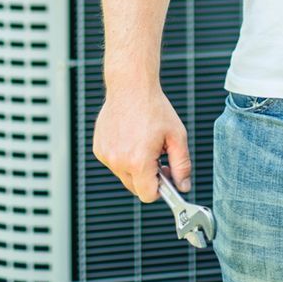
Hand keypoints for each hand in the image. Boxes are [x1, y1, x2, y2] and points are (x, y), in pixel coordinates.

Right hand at [92, 85, 191, 202]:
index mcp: (138, 161)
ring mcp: (106, 155)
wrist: (131, 86)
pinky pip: (114, 163)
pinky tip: (131, 138)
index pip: (148, 195)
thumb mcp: (177, 137)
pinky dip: (123, 157)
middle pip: (135, 188)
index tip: (165, 176)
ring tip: (143, 143)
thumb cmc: (154, 108)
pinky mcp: (99, 148)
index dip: (160, 188)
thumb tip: (183, 185)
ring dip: (135, 167)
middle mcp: (118, 161)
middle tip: (158, 157)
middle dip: (148, 177)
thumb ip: (182, 165)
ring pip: (124, 175)